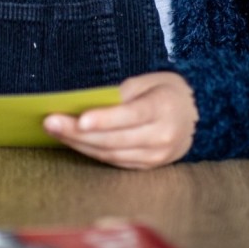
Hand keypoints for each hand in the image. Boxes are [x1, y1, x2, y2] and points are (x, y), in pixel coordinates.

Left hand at [43, 71, 197, 169]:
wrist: (198, 117)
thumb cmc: (168, 92)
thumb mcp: (150, 81)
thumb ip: (124, 92)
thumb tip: (92, 104)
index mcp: (164, 109)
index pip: (130, 116)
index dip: (105, 119)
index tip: (80, 119)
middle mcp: (161, 137)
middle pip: (115, 139)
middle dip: (79, 132)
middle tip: (50, 122)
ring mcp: (155, 156)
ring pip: (111, 153)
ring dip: (79, 144)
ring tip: (54, 130)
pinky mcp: (147, 166)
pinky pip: (114, 161)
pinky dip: (91, 151)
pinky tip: (72, 141)